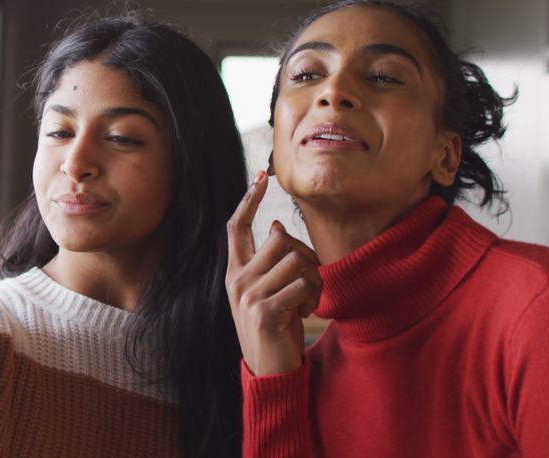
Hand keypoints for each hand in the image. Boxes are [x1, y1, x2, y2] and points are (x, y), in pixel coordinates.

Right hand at [226, 172, 321, 375]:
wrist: (269, 372)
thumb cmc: (274, 329)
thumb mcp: (266, 293)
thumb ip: (267, 263)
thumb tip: (275, 227)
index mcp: (235, 272)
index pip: (237, 227)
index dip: (249, 200)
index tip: (261, 176)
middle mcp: (237, 280)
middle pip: (279, 240)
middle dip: (305, 258)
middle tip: (309, 285)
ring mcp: (248, 296)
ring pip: (294, 260)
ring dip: (313, 281)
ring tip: (306, 302)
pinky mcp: (265, 311)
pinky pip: (302, 285)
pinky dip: (313, 299)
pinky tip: (304, 314)